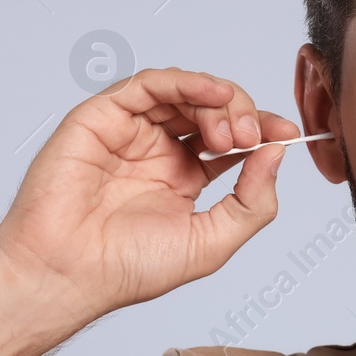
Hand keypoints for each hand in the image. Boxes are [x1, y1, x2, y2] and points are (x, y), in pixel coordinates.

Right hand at [0, 68, 300, 319]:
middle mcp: (157, 152)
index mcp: (182, 179)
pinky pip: (149, 86)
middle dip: (242, 116)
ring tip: (230, 131)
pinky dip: (185, 82)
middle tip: (250, 137)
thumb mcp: (212, 241)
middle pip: (212, 111)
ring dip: (217, 102)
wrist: (68, 273)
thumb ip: (251, 201)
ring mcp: (130, 133)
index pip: (230, 141)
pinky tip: (212, 94)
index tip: (287, 133)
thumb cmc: (126, 268)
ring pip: (184, 93)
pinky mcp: (102, 117)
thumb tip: (276, 153)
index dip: (261, 131)